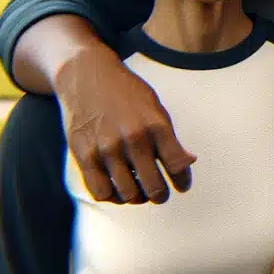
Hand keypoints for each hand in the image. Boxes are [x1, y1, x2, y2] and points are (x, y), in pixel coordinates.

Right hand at [53, 46, 195, 203]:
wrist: (87, 75)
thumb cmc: (126, 94)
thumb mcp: (155, 108)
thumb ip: (170, 138)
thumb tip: (188, 163)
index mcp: (156, 125)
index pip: (177, 166)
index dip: (182, 181)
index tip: (181, 185)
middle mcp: (133, 138)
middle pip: (154, 186)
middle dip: (160, 195)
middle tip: (159, 193)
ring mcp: (107, 148)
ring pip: (128, 194)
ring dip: (137, 197)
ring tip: (139, 190)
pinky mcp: (84, 155)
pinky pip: (101, 192)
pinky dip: (112, 196)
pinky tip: (117, 187)